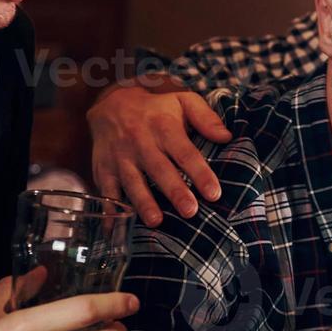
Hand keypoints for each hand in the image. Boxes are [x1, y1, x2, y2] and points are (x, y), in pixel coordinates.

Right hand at [87, 82, 231, 226]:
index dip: (200, 173)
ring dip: (143, 202)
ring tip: (156, 221)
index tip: (214, 193)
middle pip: (160, 169)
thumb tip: (227, 137)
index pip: (185, 153)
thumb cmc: (156, 108)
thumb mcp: (182, 101)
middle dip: (174, 191)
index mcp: (164, 127)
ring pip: (133, 181)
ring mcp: (121, 157)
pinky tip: (114, 229)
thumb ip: (205, 118)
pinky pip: (106, 190)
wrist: (110, 102)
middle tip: (190, 212)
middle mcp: (142, 142)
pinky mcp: (104, 168)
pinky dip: (109, 209)